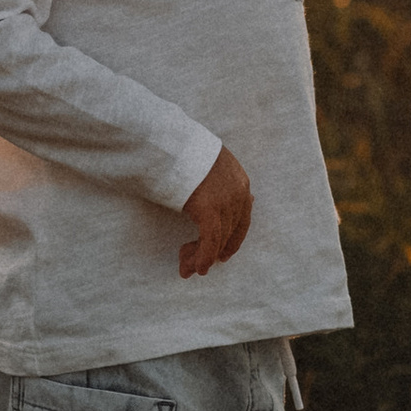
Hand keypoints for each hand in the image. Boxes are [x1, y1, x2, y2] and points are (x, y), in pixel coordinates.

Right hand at [178, 146, 251, 276]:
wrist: (167, 141)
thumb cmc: (179, 150)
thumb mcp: (205, 164)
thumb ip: (213, 182)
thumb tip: (205, 200)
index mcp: (240, 179)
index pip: (242, 217)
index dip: (232, 240)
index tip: (223, 255)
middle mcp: (239, 191)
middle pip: (230, 232)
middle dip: (212, 252)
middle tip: (196, 266)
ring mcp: (226, 201)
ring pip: (219, 240)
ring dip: (201, 258)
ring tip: (187, 269)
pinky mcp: (209, 210)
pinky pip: (209, 242)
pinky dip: (203, 258)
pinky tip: (194, 268)